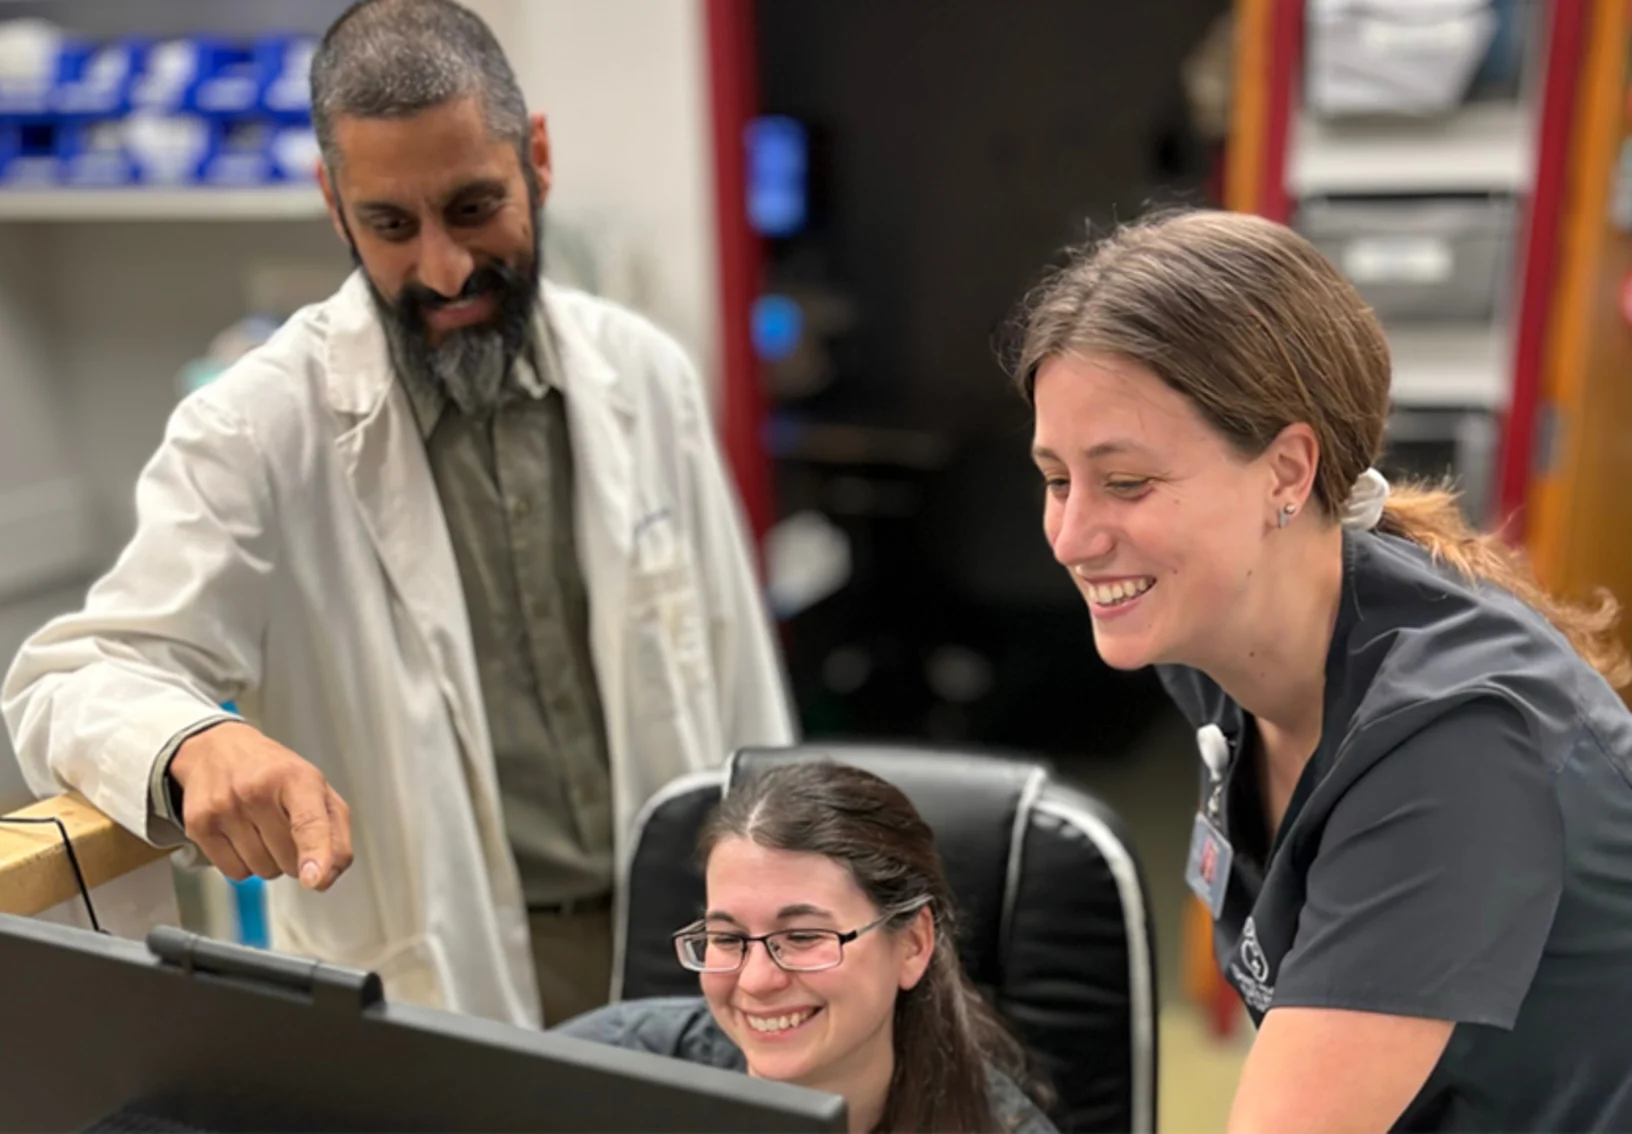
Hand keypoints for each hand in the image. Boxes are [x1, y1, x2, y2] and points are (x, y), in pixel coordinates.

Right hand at [168, 722, 352, 890]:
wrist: (218, 750)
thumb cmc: (276, 775)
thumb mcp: (317, 790)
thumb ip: (335, 832)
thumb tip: (329, 875)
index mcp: (296, 778)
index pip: (309, 822)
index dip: (316, 853)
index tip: (315, 880)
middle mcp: (258, 790)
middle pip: (288, 859)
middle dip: (295, 856)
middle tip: (285, 827)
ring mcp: (225, 808)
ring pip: (262, 870)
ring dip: (269, 861)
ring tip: (262, 828)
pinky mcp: (199, 824)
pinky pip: (235, 872)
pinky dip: (244, 864)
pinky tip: (241, 836)